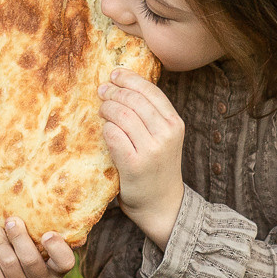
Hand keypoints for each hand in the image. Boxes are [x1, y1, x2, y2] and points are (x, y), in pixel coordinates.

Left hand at [0, 218, 75, 277]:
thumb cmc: (17, 251)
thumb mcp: (31, 242)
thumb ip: (35, 229)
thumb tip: (29, 195)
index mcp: (55, 269)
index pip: (65, 262)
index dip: (58, 248)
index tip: (47, 233)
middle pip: (31, 260)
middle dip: (18, 237)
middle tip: (10, 221)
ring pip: (9, 264)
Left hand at [99, 70, 185, 239]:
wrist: (161, 204)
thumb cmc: (158, 167)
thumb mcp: (165, 137)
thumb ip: (152, 114)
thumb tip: (124, 84)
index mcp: (175, 124)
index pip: (150, 90)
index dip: (129, 78)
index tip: (114, 74)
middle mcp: (166, 135)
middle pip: (133, 100)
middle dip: (114, 91)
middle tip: (102, 91)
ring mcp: (150, 150)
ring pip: (121, 114)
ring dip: (106, 108)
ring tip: (101, 109)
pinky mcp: (133, 164)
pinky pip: (112, 135)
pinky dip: (105, 129)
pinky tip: (104, 130)